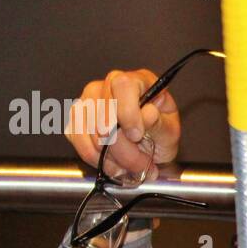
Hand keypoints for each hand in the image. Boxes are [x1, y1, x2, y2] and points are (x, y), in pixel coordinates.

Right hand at [65, 68, 181, 184]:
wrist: (149, 146)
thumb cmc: (160, 133)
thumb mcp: (170, 131)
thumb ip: (159, 123)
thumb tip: (147, 114)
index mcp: (139, 81)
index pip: (123, 85)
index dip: (127, 112)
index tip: (136, 135)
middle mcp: (110, 85)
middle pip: (104, 112)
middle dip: (122, 147)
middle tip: (140, 164)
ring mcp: (89, 99)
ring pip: (89, 129)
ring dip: (110, 156)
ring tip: (129, 166)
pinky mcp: (77, 117)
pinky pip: (77, 137)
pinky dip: (94, 157)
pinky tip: (112, 163)